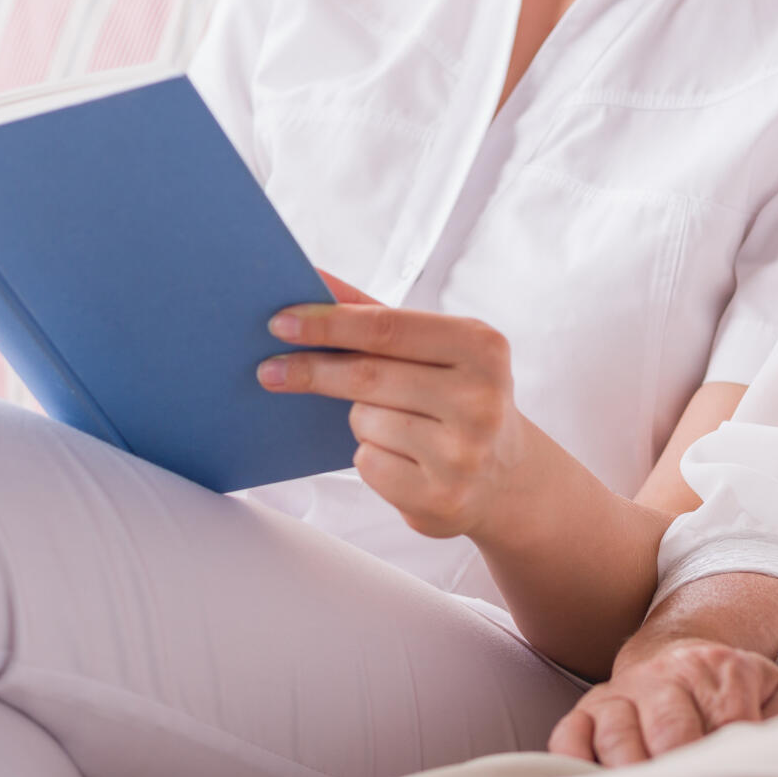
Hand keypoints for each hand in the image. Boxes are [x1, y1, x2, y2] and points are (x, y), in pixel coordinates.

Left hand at [258, 282, 526, 539]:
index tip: (280, 321)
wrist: (507, 477)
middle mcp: (480, 398)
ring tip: (396, 425)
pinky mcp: (442, 497)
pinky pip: (369, 464)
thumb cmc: (458, 397)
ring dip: (360, 420)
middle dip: (313, 371)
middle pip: (368, 376)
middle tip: (270, 370)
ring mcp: (463, 452)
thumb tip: (314, 279)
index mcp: (482, 347)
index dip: (329, 324)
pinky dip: (371, 458)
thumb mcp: (436, 349)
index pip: (388, 328)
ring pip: (365, 421)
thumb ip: (377, 315)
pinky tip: (404, 459)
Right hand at [548, 637, 777, 766]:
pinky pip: (568, 735)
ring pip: (617, 735)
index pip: (727, 722)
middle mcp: (666, 676)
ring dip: (629, 775)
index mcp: (720, 670)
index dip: (728, 761)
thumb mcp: (773, 691)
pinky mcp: (587, 708)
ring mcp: (622, 691)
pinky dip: (573, 764)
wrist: (678, 651)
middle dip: (678, 771)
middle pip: (670, 731)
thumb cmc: (732, 688)